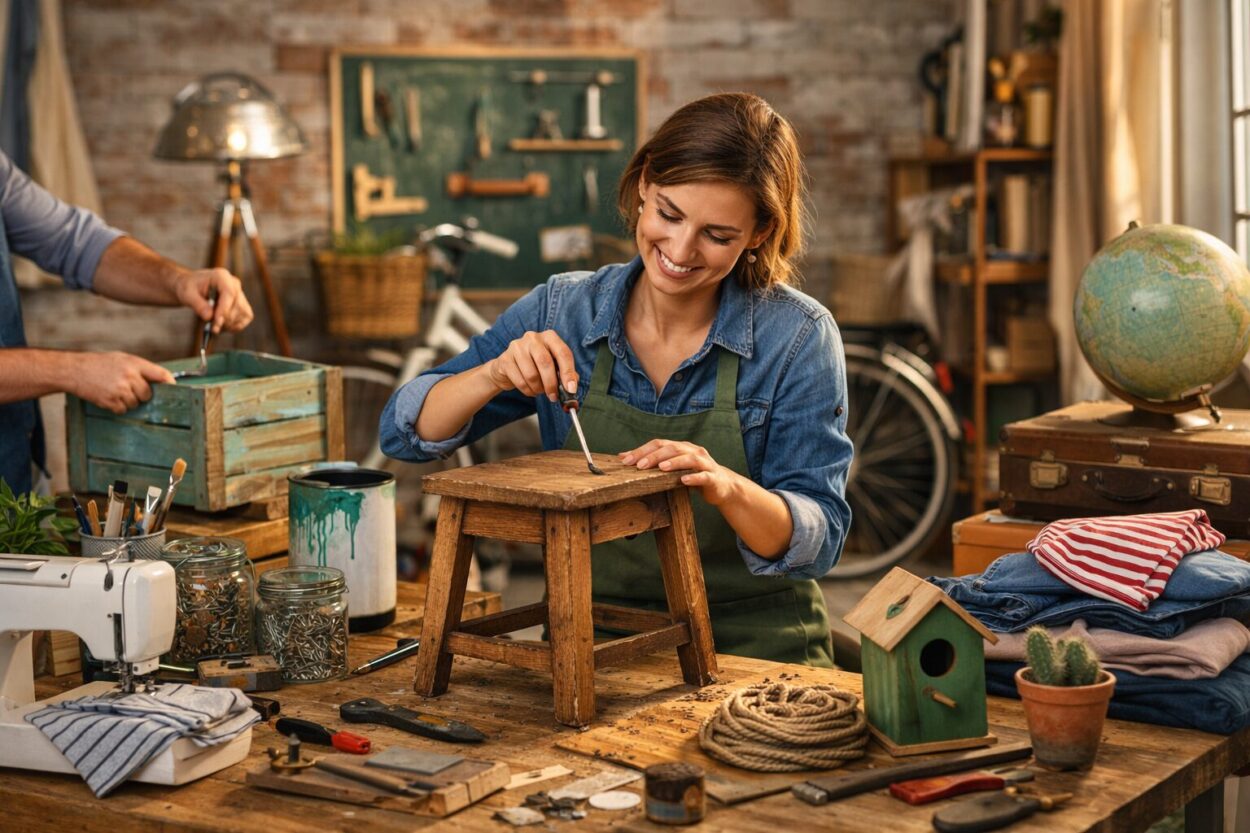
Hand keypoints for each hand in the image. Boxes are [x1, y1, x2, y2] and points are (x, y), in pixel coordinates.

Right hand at [74, 352, 175, 413]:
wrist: (74, 370)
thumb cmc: (99, 363)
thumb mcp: (122, 359)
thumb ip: (140, 369)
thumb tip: (160, 381)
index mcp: (135, 364)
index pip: (161, 375)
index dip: (170, 383)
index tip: (173, 389)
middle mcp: (130, 377)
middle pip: (148, 394)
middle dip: (142, 395)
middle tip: (130, 389)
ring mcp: (120, 390)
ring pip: (135, 404)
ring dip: (128, 401)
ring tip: (115, 390)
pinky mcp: (111, 401)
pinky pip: (123, 410)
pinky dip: (118, 407)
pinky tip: (109, 396)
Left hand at [172, 268, 252, 332]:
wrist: (192, 288)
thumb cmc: (189, 288)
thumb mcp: (187, 294)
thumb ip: (198, 305)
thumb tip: (209, 317)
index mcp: (221, 276)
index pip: (229, 293)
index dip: (224, 309)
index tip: (216, 322)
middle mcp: (234, 284)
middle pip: (237, 305)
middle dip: (225, 319)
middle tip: (211, 329)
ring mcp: (240, 294)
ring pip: (243, 312)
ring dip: (230, 323)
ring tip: (215, 326)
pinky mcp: (242, 304)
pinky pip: (246, 317)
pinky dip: (235, 325)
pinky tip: (223, 326)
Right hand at [486, 330, 577, 400]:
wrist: (507, 368)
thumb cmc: (535, 366)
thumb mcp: (553, 366)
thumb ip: (565, 374)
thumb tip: (572, 387)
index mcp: (549, 337)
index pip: (563, 353)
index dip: (568, 372)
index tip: (571, 389)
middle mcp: (533, 338)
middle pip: (546, 363)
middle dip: (552, 384)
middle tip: (554, 397)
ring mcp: (517, 347)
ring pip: (532, 374)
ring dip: (538, 389)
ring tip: (539, 391)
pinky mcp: (505, 359)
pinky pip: (520, 381)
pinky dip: (528, 391)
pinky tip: (529, 390)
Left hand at [621, 440, 741, 505]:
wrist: (722, 486)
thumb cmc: (692, 475)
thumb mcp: (671, 467)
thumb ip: (652, 461)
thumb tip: (623, 456)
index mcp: (681, 447)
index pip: (659, 444)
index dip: (642, 451)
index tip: (625, 460)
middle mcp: (693, 451)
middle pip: (672, 448)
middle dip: (654, 456)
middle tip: (639, 465)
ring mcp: (705, 463)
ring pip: (690, 459)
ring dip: (674, 462)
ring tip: (661, 468)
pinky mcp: (713, 477)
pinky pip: (704, 476)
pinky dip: (693, 477)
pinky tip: (683, 480)